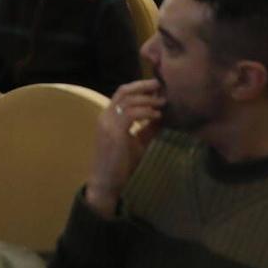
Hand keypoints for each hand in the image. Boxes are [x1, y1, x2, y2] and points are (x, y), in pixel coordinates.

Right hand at [86, 79, 164, 212]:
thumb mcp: (137, 143)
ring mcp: (108, 123)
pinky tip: (156, 115)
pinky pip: (130, 114)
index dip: (139, 88)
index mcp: (108, 117)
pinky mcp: (113, 133)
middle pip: (123, 91)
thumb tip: (161, 118)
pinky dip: (145, 112)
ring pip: (127, 100)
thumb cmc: (120, 165)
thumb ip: (146, 130)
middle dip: (142, 86)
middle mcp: (105, 116)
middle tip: (159, 85)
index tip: (156, 88)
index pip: (122, 94)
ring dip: (147, 99)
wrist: (106, 183)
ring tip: (161, 102)